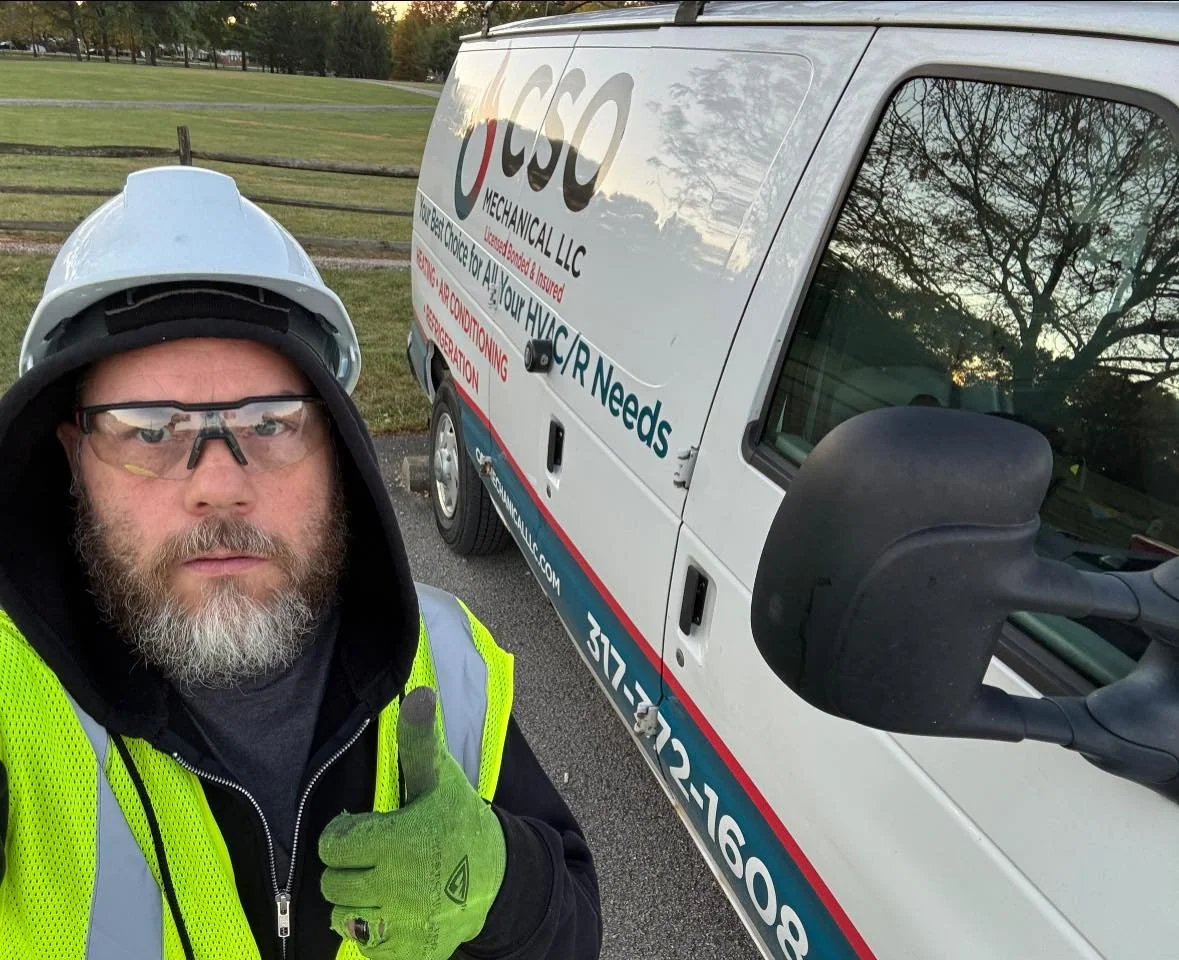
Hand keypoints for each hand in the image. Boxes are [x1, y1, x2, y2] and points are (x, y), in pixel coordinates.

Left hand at [319, 687, 506, 958]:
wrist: (501, 879)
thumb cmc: (461, 823)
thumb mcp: (440, 781)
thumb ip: (418, 742)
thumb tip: (417, 695)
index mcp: (400, 840)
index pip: (334, 844)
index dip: (345, 834)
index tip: (364, 831)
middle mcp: (398, 886)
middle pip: (333, 882)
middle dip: (348, 867)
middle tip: (375, 857)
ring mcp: (404, 924)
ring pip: (344, 916)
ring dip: (356, 901)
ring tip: (380, 885)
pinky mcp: (409, 952)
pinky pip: (364, 946)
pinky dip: (371, 931)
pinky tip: (390, 911)